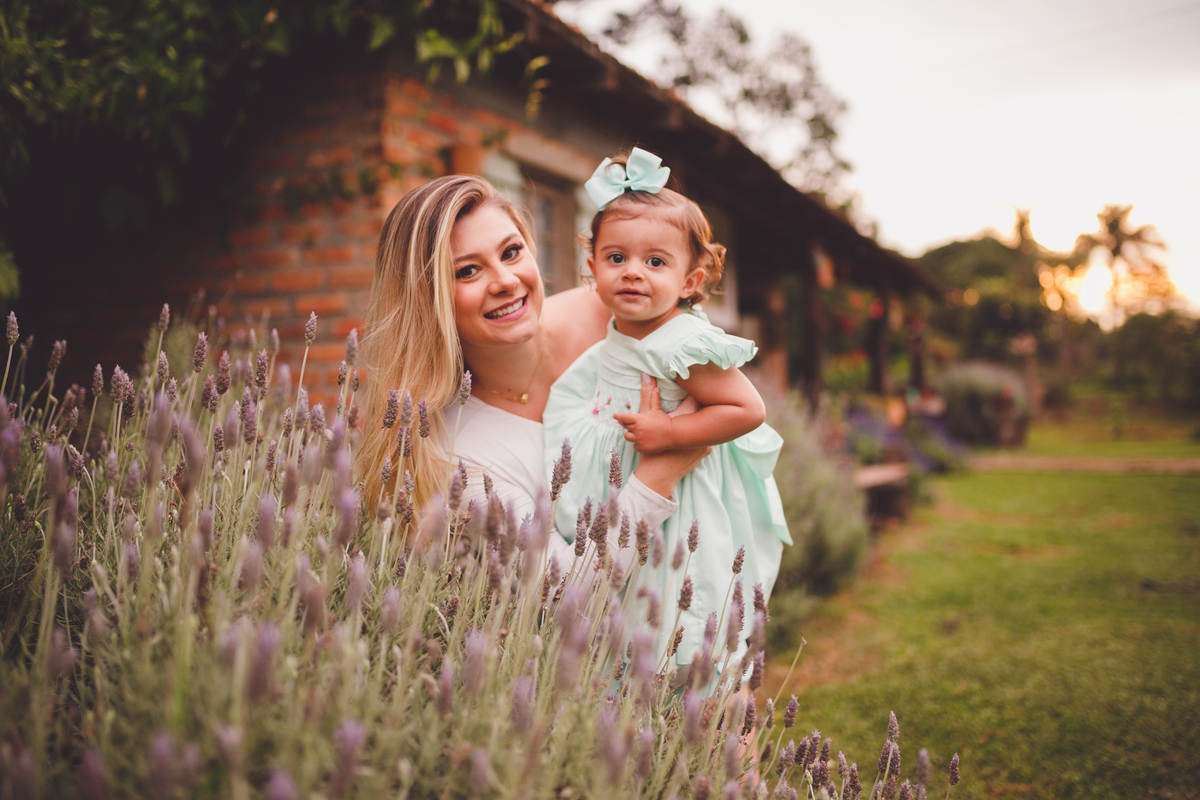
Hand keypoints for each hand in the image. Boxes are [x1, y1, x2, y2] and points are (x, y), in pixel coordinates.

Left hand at [612, 374, 675, 452]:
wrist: (673, 434)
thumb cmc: (664, 420)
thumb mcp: (657, 409)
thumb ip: (653, 398)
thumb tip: (656, 387)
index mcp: (638, 419)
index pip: (623, 417)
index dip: (618, 416)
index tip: (614, 416)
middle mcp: (637, 429)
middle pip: (625, 427)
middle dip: (627, 425)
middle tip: (629, 424)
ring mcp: (639, 439)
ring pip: (628, 437)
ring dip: (631, 434)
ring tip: (637, 433)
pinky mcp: (642, 447)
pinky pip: (635, 446)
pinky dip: (637, 444)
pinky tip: (643, 441)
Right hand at [626, 374, 710, 496]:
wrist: (657, 476)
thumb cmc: (651, 447)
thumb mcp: (647, 418)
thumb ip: (648, 395)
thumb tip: (646, 374)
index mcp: (688, 418)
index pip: (700, 398)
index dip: (699, 390)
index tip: (699, 383)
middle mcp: (701, 430)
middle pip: (708, 410)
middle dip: (704, 403)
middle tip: (705, 393)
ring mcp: (706, 442)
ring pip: (711, 424)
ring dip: (706, 419)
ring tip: (709, 409)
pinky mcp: (706, 452)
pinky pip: (710, 437)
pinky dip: (704, 433)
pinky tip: (701, 430)